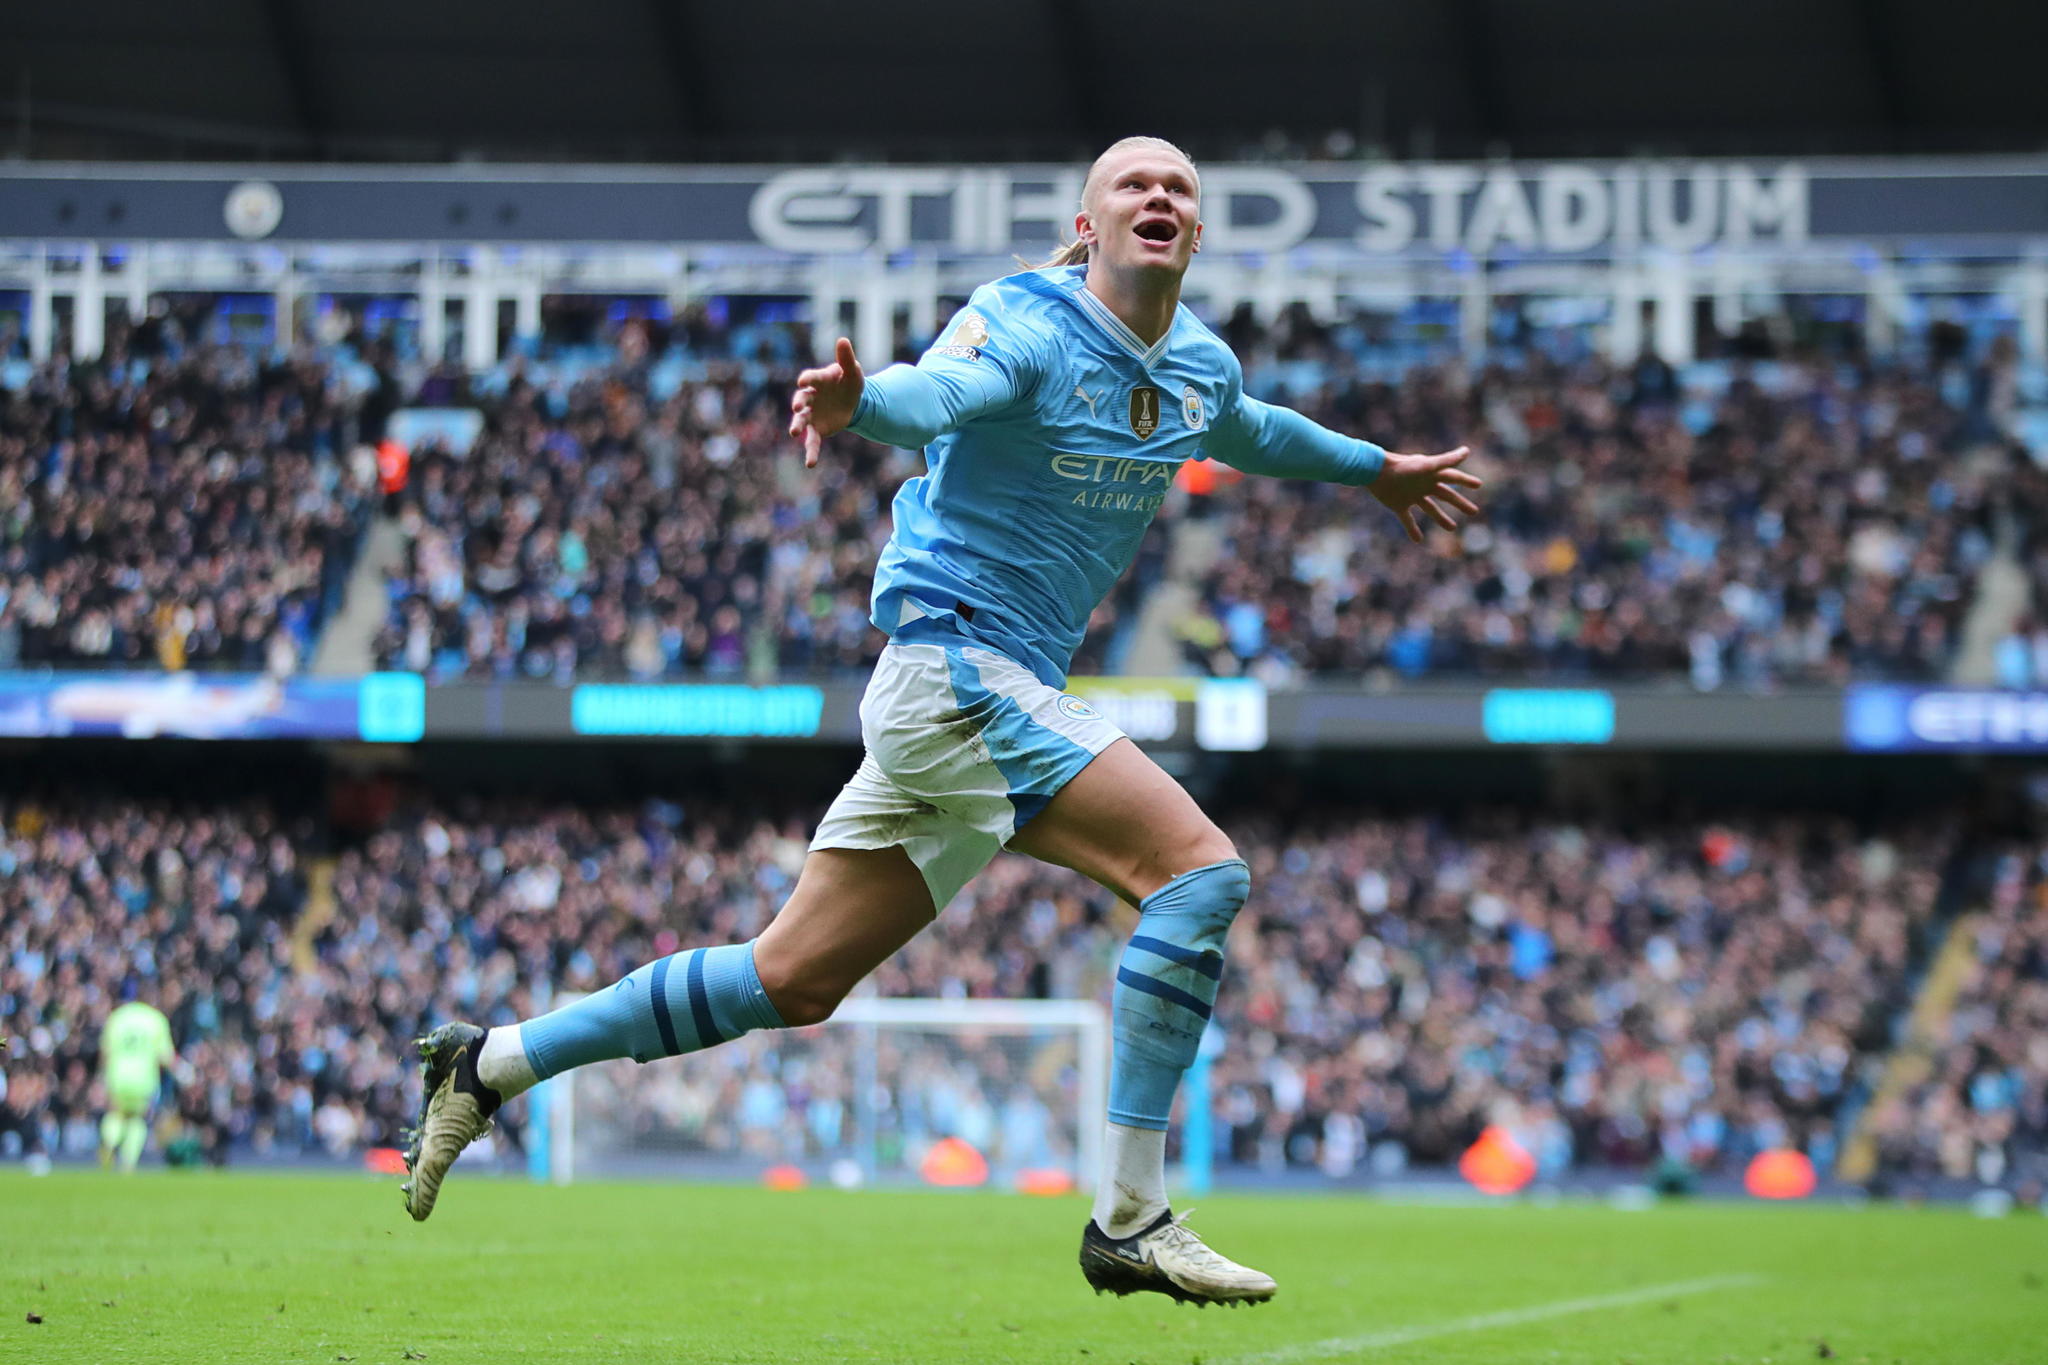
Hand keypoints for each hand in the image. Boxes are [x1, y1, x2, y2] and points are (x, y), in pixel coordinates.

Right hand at [788, 336, 865, 467]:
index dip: (807, 379)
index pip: (810, 378)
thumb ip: (847, 358)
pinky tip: (810, 464)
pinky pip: (812, 441)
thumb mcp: (852, 371)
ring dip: (796, 425)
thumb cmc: (849, 382)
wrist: (852, 401)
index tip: (803, 382)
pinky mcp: (816, 429)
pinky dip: (811, 452)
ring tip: (793, 432)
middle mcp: (810, 397)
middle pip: (801, 400)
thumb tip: (843, 340)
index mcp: (818, 380)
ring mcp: (811, 414)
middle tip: (796, 409)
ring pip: (801, 421)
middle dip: (798, 404)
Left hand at [1369, 445, 1483, 543]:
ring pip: (1430, 508)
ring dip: (1441, 518)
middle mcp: (1423, 485)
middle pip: (1446, 495)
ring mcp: (1411, 495)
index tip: (1478, 485)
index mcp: (1431, 475)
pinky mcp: (1398, 505)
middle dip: (1459, 503)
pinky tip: (1418, 540)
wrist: (1375, 471)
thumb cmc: (1402, 467)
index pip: (1453, 477)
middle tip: (1474, 512)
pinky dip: (1412, 529)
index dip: (1466, 481)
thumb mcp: (1427, 466)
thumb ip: (1446, 461)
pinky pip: (1407, 519)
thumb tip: (1467, 451)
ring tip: (1452, 528)